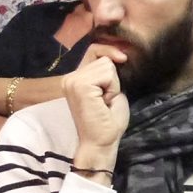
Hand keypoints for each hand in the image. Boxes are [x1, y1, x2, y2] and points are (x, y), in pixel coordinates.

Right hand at [60, 43, 129, 163]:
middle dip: (112, 78)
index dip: (110, 51)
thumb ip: (108, 73)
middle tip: (105, 99)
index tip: (123, 59)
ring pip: (107, 65)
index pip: (94, 50)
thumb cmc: (108, 122)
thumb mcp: (111, 91)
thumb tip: (120, 54)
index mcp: (75, 78)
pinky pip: (107, 74)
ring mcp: (72, 80)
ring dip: (113, 84)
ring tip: (104, 102)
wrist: (101, 143)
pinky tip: (104, 102)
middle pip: (103, 58)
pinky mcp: (79, 85)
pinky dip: (112, 88)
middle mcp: (70, 76)